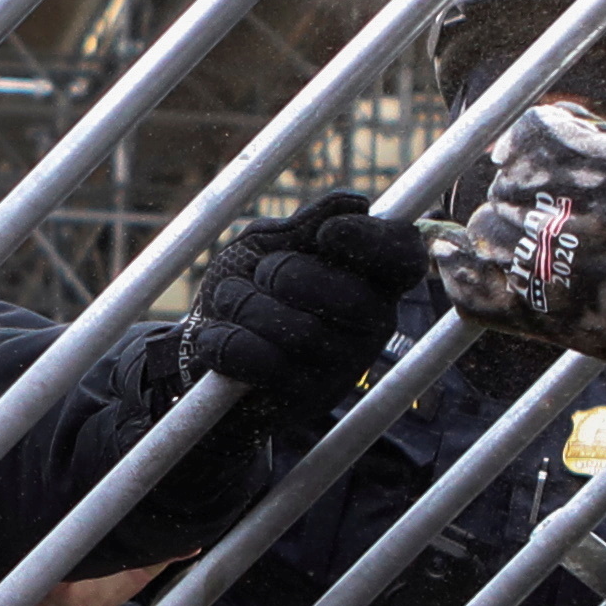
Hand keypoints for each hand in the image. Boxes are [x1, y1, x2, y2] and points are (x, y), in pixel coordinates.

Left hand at [178, 203, 439, 429]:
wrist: (198, 356)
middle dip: (285, 274)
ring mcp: (341, 369)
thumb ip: (303, 226)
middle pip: (352, 298)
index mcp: (372, 280)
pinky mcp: (302, 402)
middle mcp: (370, 327)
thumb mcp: (266, 246)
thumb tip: (355, 202)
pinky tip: (217, 337)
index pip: (406, 258)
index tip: (326, 233)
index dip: (373, 240)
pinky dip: (223, 340)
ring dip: (244, 304)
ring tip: (229, 304)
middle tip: (261, 275)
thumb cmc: (243, 290)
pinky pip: (263, 363)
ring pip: (302, 332)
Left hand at [433, 107, 605, 427]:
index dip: (540, 146)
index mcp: (561, 154)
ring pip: (485, 228)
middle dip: (530, 195)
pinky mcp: (515, 305)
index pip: (525, 132)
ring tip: (543, 250)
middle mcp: (530, 199)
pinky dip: (459, 269)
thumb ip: (594, 134)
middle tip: (568, 219)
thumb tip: (557, 120)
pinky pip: (461, 281)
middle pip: (505, 183)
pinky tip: (461, 261)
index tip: (552, 160)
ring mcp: (517, 254)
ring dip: (506, 234)